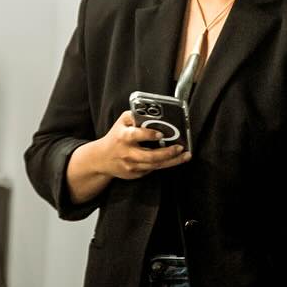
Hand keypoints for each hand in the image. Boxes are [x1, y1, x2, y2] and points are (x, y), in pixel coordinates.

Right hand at [64, 110, 190, 203]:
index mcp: (123, 137)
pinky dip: (164, 164)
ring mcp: (131, 166)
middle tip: (180, 147)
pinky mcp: (135, 174)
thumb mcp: (122, 122)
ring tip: (185, 155)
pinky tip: (174, 160)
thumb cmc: (115, 137)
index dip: (148, 135)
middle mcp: (127, 153)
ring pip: (155, 166)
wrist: (101, 159)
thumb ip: (136, 115)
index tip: (160, 134)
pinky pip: (152, 170)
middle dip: (167, 153)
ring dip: (172, 161)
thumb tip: (153, 112)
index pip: (135, 136)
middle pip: (150, 156)